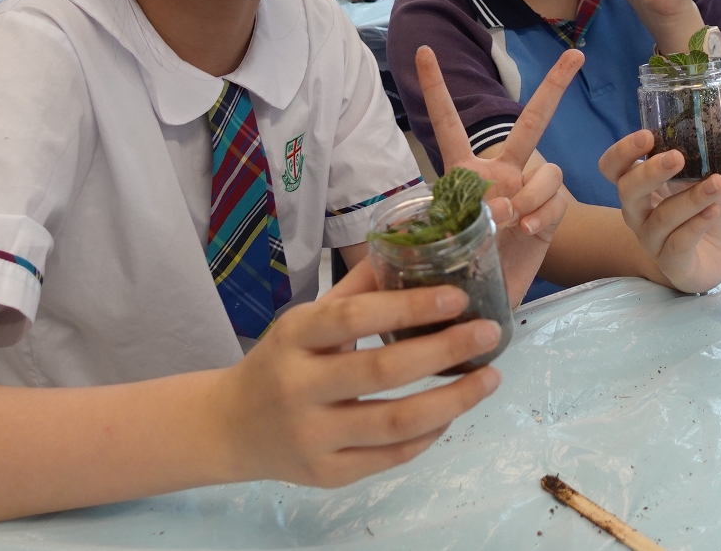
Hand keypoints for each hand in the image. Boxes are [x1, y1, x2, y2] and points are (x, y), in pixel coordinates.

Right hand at [216, 261, 501, 487]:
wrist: (231, 427)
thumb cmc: (281, 361)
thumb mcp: (306, 319)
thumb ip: (358, 289)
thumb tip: (413, 246)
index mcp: (294, 337)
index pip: (355, 318)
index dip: (409, 306)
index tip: (458, 296)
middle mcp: (299, 388)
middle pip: (383, 371)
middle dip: (445, 350)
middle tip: (489, 333)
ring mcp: (313, 437)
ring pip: (396, 423)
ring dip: (454, 400)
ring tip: (490, 378)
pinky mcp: (328, 475)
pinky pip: (392, 457)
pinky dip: (430, 434)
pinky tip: (453, 412)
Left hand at [415, 45, 583, 306]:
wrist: (481, 301)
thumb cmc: (453, 268)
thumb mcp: (440, 238)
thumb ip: (463, 215)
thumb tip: (502, 205)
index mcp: (462, 170)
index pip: (448, 122)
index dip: (435, 87)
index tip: (423, 51)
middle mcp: (500, 171)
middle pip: (531, 122)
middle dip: (554, 87)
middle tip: (577, 56)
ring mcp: (528, 189)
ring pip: (546, 168)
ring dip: (530, 194)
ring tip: (512, 222)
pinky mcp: (550, 212)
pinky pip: (556, 198)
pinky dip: (543, 212)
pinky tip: (528, 231)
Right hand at [597, 121, 720, 292]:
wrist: (708, 261)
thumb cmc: (700, 215)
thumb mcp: (713, 180)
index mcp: (639, 188)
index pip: (613, 167)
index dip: (622, 151)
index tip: (647, 135)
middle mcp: (637, 213)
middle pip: (627, 190)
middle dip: (650, 171)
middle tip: (678, 156)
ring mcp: (651, 240)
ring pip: (661, 218)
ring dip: (690, 198)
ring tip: (716, 182)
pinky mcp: (672, 263)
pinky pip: (679, 243)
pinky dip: (697, 224)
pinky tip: (715, 211)